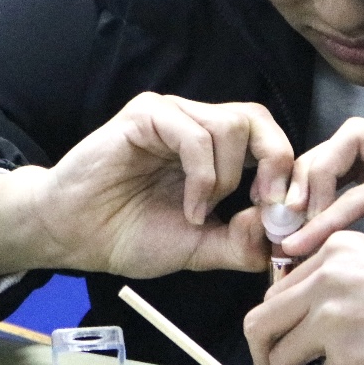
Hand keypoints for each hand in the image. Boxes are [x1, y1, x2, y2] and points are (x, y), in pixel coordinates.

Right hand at [0, 94, 291, 282]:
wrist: (74, 236)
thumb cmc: (130, 235)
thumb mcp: (201, 248)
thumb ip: (241, 241)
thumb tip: (282, 230)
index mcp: (214, 151)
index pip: (268, 138)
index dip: (288, 171)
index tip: (289, 212)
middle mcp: (197, 124)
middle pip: (257, 120)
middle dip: (276, 162)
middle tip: (269, 204)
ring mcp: (172, 116)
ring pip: (231, 126)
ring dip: (226, 180)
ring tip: (201, 214)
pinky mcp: (146, 116)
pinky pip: (195, 134)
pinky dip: (203, 177)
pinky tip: (191, 208)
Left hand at [244, 231, 363, 364]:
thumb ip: (336, 283)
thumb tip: (295, 320)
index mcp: (337, 248)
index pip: (276, 289)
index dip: (276, 323)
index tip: (285, 342)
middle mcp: (328, 275)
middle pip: (261, 321)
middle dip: (264, 354)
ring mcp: (333, 316)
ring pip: (279, 355)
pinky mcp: (346, 355)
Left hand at [278, 117, 363, 271]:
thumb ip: (352, 233)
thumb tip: (298, 241)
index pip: (355, 149)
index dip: (316, 176)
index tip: (288, 217)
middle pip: (350, 134)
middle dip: (308, 170)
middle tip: (283, 215)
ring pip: (353, 138)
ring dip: (316, 179)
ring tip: (295, 223)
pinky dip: (330, 215)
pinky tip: (308, 240)